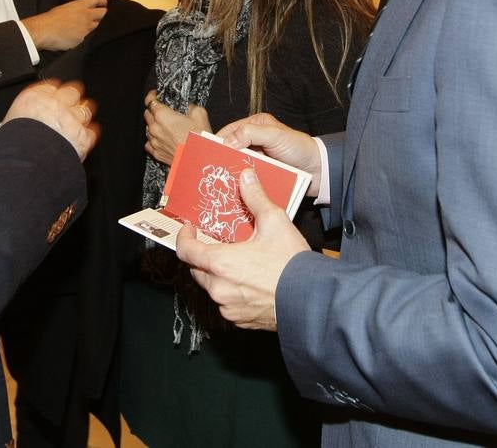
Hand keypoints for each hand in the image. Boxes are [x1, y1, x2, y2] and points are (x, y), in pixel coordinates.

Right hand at [4, 79, 97, 160]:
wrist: (27, 159)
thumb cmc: (15, 145)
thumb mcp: (11, 123)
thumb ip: (25, 115)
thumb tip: (26, 119)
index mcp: (34, 98)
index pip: (51, 86)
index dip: (56, 93)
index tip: (57, 95)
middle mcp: (55, 105)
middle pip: (72, 92)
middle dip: (73, 98)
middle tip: (72, 103)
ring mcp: (71, 119)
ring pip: (85, 110)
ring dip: (83, 115)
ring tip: (80, 120)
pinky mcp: (83, 135)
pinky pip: (91, 131)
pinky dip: (89, 135)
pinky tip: (85, 137)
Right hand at [22, 0, 106, 50]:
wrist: (44, 31)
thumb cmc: (50, 19)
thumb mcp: (64, 9)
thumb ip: (76, 10)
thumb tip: (80, 13)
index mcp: (80, 5)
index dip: (103, 0)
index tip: (105, 3)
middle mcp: (86, 15)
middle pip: (104, 13)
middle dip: (104, 15)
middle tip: (103, 17)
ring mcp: (86, 28)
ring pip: (99, 27)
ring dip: (97, 27)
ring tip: (90, 29)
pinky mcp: (84, 39)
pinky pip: (89, 38)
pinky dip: (87, 38)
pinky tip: (81, 38)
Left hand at [143, 92, 209, 164]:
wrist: (199, 160)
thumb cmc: (199, 138)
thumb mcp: (199, 113)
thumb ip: (190, 106)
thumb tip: (187, 106)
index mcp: (163, 115)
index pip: (150, 101)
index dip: (152, 96)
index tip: (156, 94)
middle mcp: (155, 127)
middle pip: (147, 114)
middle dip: (154, 110)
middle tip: (164, 110)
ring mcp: (154, 141)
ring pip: (147, 128)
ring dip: (154, 125)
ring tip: (166, 126)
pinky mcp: (156, 153)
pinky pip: (149, 143)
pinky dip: (154, 139)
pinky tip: (163, 138)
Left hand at [176, 168, 309, 330]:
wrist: (312, 299)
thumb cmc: (291, 263)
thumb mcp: (274, 221)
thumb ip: (255, 197)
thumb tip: (246, 176)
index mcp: (220, 263)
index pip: (185, 250)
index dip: (185, 237)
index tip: (191, 229)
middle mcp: (219, 288)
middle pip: (196, 269)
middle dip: (203, 254)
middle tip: (217, 243)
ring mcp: (228, 307)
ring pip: (211, 287)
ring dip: (217, 274)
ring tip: (236, 262)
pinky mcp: (240, 320)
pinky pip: (226, 303)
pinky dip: (230, 291)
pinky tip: (247, 282)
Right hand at [216, 113, 321, 195]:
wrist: (320, 171)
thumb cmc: (300, 148)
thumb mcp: (275, 135)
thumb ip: (252, 133)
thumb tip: (227, 141)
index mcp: (255, 125)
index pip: (229, 131)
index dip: (217, 142)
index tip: (206, 154)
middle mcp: (254, 141)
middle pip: (230, 150)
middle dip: (221, 160)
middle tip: (209, 172)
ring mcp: (257, 158)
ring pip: (236, 165)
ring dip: (230, 174)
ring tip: (217, 184)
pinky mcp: (262, 174)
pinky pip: (247, 178)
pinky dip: (241, 184)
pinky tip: (233, 191)